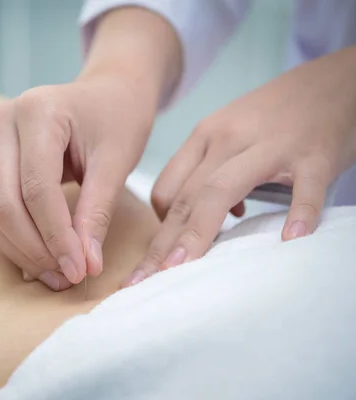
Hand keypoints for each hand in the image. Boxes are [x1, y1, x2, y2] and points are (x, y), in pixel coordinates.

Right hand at [0, 77, 153, 289]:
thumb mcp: (117, 161)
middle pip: (4, 203)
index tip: (80, 271)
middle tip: (68, 278)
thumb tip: (86, 265)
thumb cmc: (118, 118)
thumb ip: (97, 212)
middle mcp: (2, 123)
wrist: (107, 94)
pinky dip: (16, 239)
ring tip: (58, 275)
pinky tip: (43, 259)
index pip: (37, 189)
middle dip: (35, 249)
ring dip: (22, 250)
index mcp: (36, 112)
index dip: (56, 236)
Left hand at [124, 46, 355, 286]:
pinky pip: (304, 188)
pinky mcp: (314, 155)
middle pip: (185, 197)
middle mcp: (228, 140)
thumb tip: (200, 223)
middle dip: (161, 244)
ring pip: (223, 190)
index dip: (157, 229)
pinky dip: (299, 213)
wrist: (334, 80)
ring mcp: (271, 146)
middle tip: (143, 283)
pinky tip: (290, 240)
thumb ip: (210, 173)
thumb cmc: (275, 117)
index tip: (154, 262)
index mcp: (205, 137)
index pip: (167, 189)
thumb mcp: (231, 135)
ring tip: (183, 269)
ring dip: (200, 232)